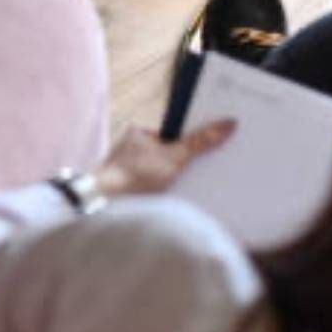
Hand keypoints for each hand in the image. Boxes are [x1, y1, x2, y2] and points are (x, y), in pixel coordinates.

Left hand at [93, 120, 236, 200]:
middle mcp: (136, 152)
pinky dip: (176, 195)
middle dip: (195, 161)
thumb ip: (200, 142)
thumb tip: (227, 124)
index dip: (199, 137)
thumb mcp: (173, 157)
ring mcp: (135, 174)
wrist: (104, 208)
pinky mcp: (137, 195)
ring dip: (186, 180)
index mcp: (140, 134)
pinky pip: (164, 191)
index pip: (177, 132)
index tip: (222, 139)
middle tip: (222, 163)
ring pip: (170, 174)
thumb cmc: (131, 177)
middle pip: (175, 154)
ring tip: (212, 185)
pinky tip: (192, 202)